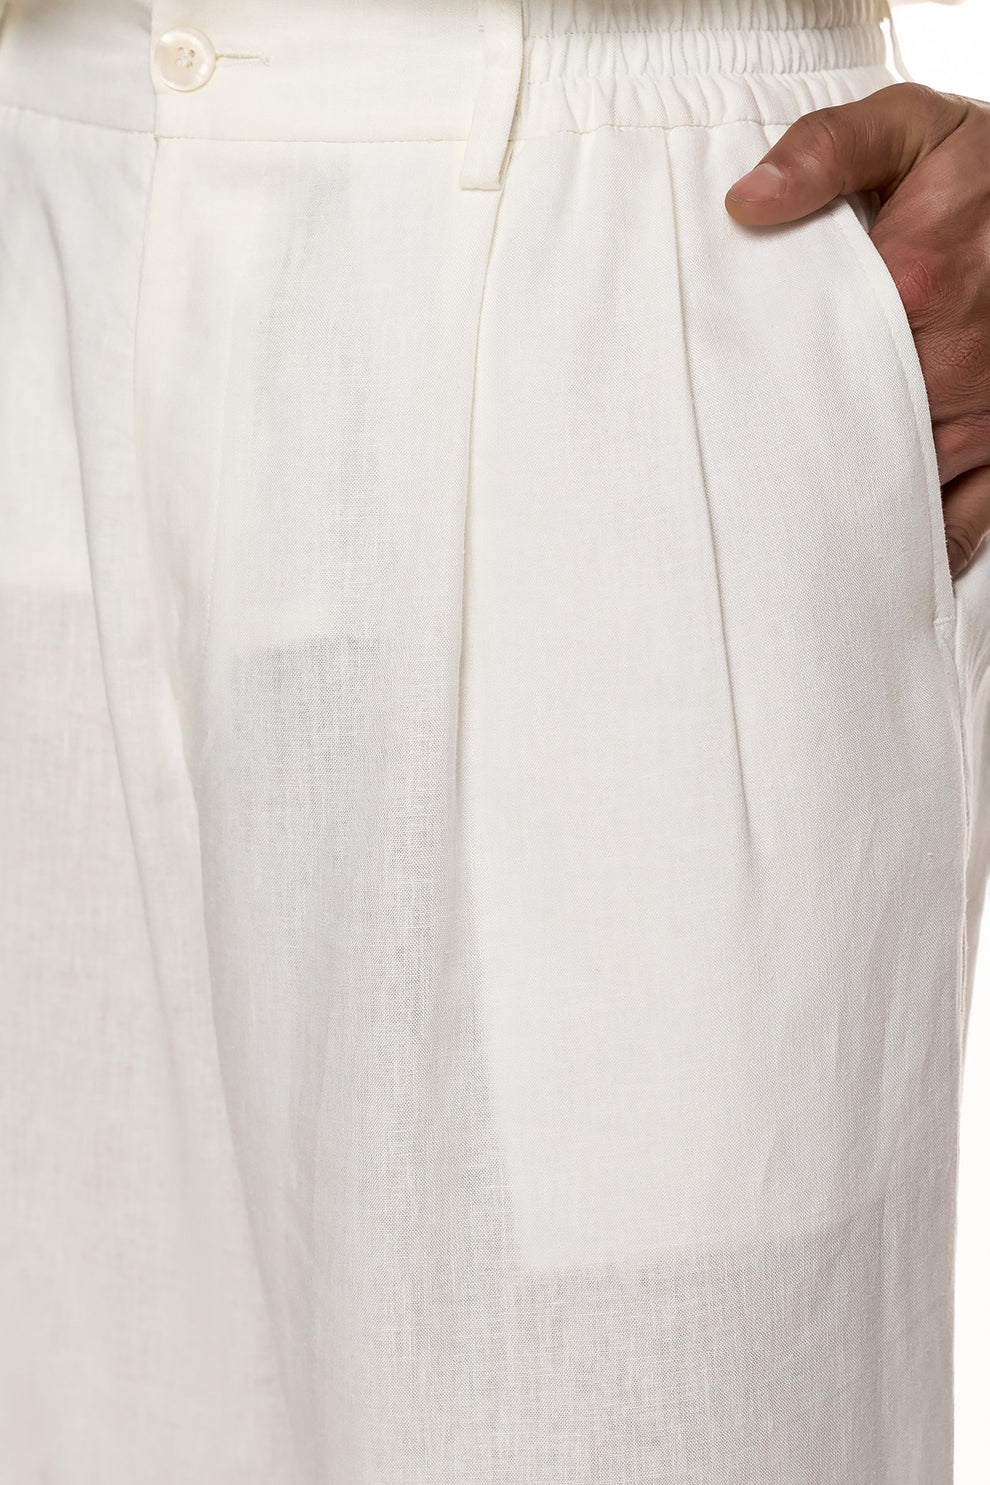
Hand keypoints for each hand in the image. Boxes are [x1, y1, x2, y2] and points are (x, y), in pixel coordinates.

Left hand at [724, 83, 989, 580]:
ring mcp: (985, 411)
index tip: (712, 427)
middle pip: (850, 439)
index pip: (813, 362)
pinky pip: (972, 518)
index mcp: (914, 284)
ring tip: (778, 560)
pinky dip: (928, 553)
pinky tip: (874, 579)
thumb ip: (826, 151)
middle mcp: (953, 361)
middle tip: (727, 508)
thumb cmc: (981, 166)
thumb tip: (745, 202)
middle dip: (790, 474)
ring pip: (904, 487)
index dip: (757, 399)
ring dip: (843, 523)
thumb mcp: (908, 127)